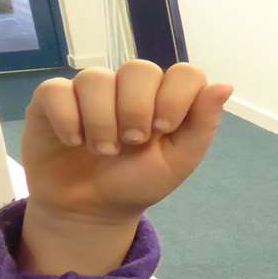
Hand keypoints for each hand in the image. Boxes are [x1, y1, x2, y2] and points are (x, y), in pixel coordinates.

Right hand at [23, 62, 230, 228]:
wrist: (91, 209)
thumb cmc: (138, 181)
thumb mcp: (178, 160)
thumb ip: (202, 123)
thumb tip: (225, 85)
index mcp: (165, 97)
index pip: (184, 72)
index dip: (176, 97)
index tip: (164, 129)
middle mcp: (128, 87)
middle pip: (139, 68)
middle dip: (137, 109)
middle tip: (132, 142)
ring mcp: (90, 91)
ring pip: (95, 78)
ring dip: (102, 120)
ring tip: (104, 150)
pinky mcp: (52, 100)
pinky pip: (56, 90)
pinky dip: (68, 119)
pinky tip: (74, 142)